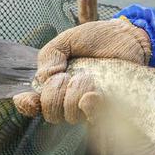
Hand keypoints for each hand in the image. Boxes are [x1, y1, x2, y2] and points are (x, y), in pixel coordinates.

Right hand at [13, 18, 150, 123]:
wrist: (128, 36)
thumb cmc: (97, 38)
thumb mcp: (67, 40)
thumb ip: (50, 56)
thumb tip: (45, 79)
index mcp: (53, 84)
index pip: (31, 105)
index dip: (27, 106)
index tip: (30, 98)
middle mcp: (69, 98)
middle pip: (51, 114)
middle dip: (54, 96)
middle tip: (67, 76)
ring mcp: (89, 105)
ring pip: (71, 117)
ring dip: (73, 96)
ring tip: (86, 77)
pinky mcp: (109, 107)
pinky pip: (94, 118)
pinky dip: (89, 108)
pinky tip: (92, 94)